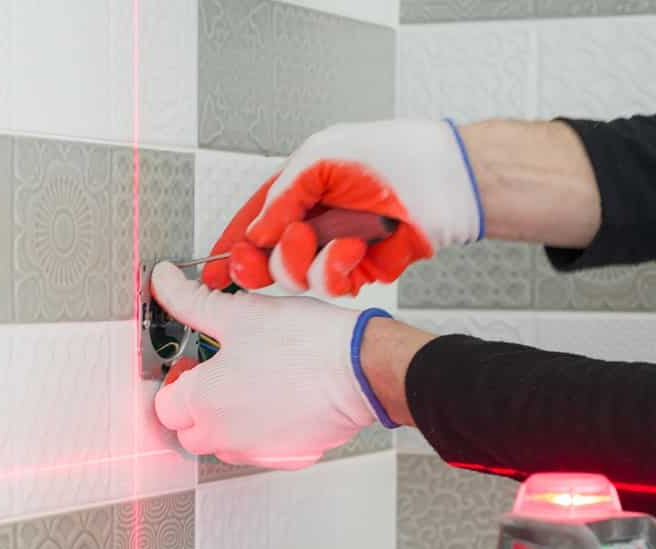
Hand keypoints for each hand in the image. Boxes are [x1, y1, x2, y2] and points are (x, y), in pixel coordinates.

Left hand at [150, 262, 378, 467]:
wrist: (361, 370)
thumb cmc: (306, 345)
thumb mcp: (238, 313)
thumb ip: (191, 301)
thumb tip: (163, 282)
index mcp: (204, 402)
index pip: (164, 404)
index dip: (177, 380)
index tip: (193, 363)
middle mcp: (224, 436)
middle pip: (189, 431)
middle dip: (197, 406)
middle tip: (221, 373)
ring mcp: (257, 451)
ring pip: (224, 443)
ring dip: (227, 421)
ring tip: (254, 384)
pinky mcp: (288, 457)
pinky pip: (261, 448)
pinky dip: (262, 430)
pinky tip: (281, 399)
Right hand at [203, 119, 483, 296]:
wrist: (443, 182)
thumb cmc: (388, 156)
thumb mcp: (317, 161)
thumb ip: (279, 199)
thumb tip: (253, 235)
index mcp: (298, 189)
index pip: (253, 220)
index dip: (230, 246)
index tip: (211, 270)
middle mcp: (314, 220)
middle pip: (266, 256)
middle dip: (257, 264)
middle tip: (251, 266)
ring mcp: (334, 247)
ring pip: (294, 276)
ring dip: (302, 262)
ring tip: (324, 240)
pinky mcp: (359, 270)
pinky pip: (330, 285)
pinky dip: (336, 270)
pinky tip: (354, 250)